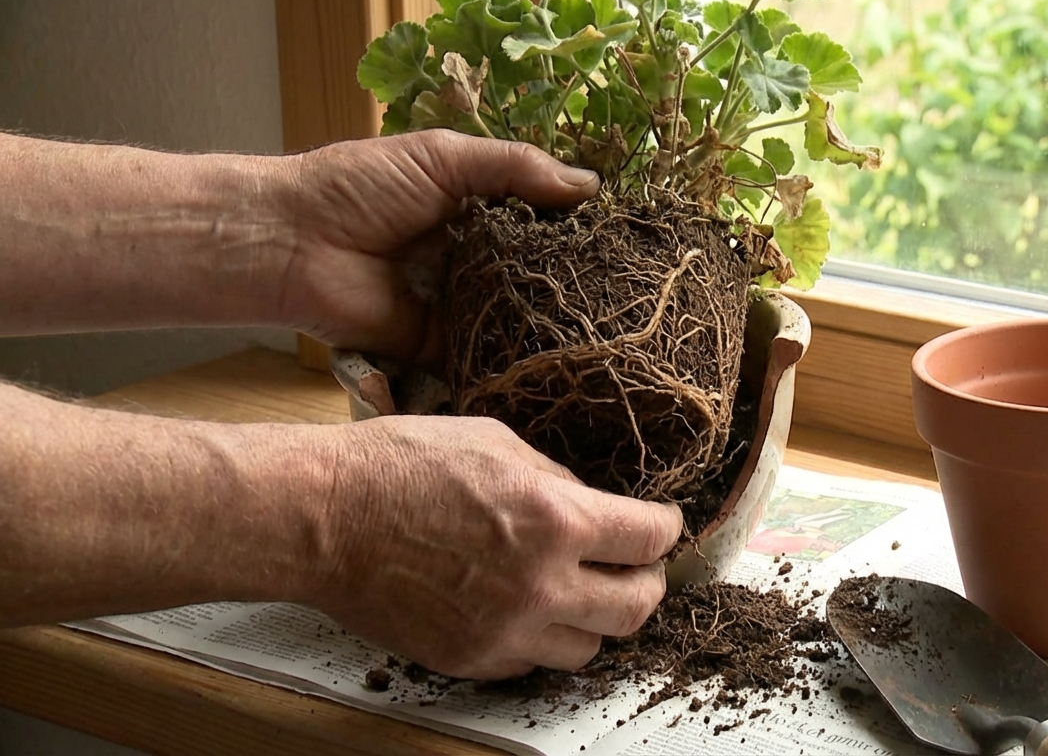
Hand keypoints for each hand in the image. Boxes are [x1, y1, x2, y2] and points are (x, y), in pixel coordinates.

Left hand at [274, 131, 599, 362]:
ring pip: (517, 317)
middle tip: (630, 298)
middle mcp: (473, 258)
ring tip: (610, 336)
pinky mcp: (439, 347)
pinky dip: (512, 360)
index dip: (578, 230)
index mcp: (475, 208)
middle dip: (573, 284)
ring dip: (550, 324)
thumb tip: (592, 188)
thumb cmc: (358, 187)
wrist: (290, 244)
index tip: (629, 243)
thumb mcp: (443, 158)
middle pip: (536, 273)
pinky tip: (560, 365)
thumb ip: (515, 168)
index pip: (541, 220)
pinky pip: (484, 356)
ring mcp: (458, 304)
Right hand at [311, 414, 681, 679]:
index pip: (650, 540)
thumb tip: (592, 504)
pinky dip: (541, 641)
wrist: (322, 517)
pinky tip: (527, 610)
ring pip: (589, 649)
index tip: (661, 525)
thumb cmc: (399, 465)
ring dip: (594, 620)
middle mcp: (540, 585)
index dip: (665, 529)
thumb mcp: (497, 441)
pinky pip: (532, 665)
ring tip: (579, 593)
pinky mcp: (469, 659)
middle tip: (636, 568)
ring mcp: (504, 632)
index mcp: (556, 519)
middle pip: (637, 608)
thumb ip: (557, 479)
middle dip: (647, 583)